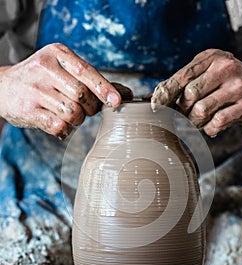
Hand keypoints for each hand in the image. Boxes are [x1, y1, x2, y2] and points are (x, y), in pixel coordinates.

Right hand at [0, 43, 131, 138]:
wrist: (5, 87)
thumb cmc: (44, 79)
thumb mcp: (66, 70)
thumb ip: (94, 80)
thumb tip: (127, 94)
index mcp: (58, 54)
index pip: (87, 72)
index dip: (104, 89)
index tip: (117, 102)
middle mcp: (45, 68)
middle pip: (83, 96)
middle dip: (90, 108)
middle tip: (85, 109)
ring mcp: (35, 90)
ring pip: (72, 113)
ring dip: (77, 120)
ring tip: (69, 115)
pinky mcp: (28, 110)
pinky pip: (58, 126)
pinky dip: (64, 129)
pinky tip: (59, 124)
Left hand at [152, 49, 241, 135]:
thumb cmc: (230, 84)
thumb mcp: (210, 74)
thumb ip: (187, 82)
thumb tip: (156, 97)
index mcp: (212, 58)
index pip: (182, 76)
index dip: (165, 93)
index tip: (155, 106)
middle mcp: (225, 69)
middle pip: (189, 95)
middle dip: (182, 110)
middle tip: (184, 116)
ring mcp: (237, 87)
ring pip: (201, 110)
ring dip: (194, 122)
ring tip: (198, 121)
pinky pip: (217, 122)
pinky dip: (210, 129)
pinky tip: (212, 126)